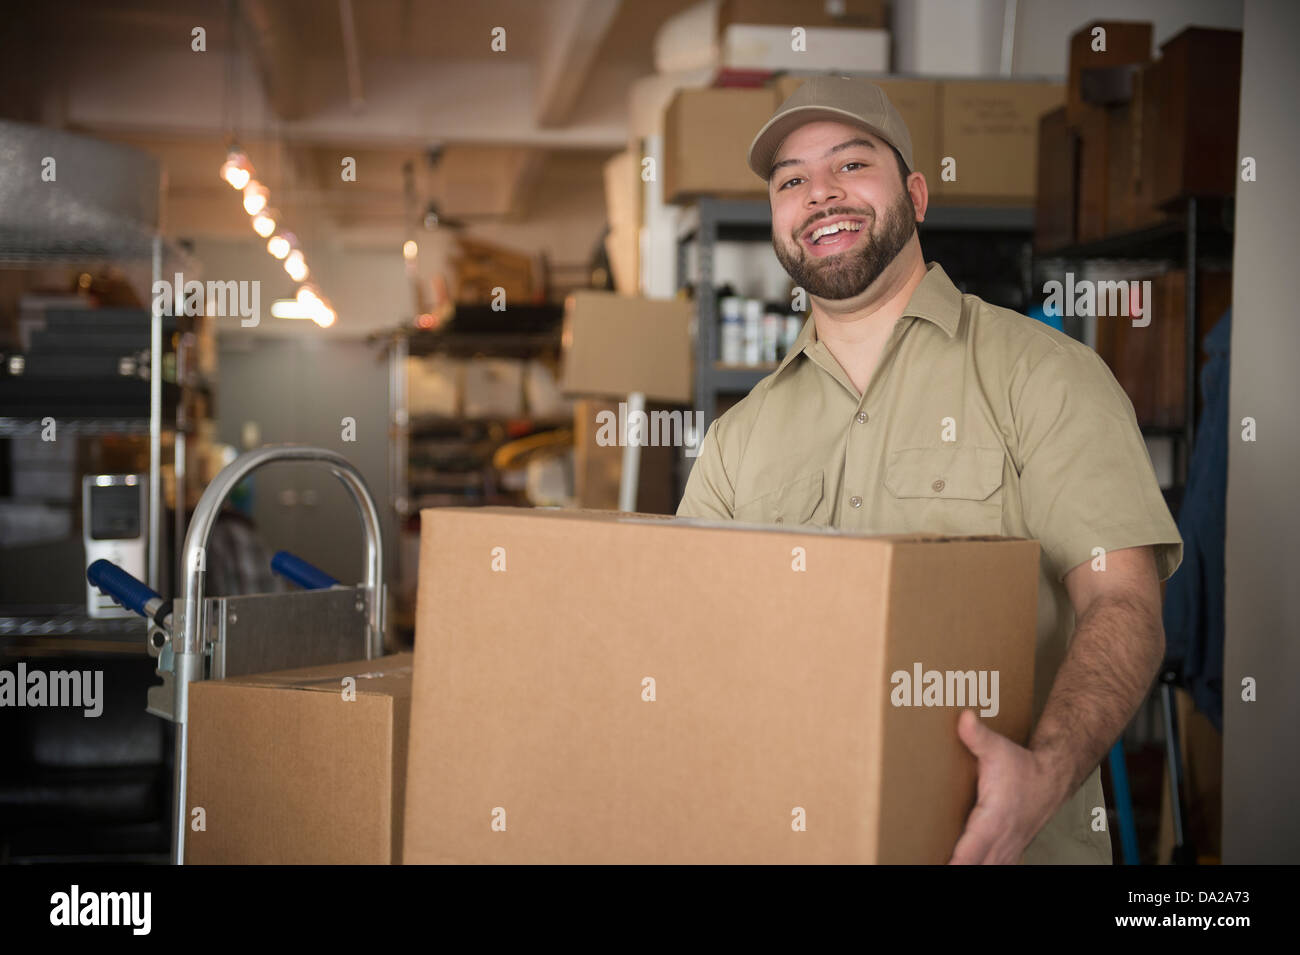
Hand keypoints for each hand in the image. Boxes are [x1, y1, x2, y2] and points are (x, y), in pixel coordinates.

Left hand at [948, 709, 1062, 863]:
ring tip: (940, 865)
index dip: (959, 860)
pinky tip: (963, 866)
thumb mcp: (998, 749)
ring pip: (987, 868)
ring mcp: (1007, 847)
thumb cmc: (1023, 767)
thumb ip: (978, 736)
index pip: (974, 846)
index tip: (947, 865)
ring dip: (968, 869)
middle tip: (929, 863)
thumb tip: (964, 718)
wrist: (1052, 779)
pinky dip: (979, 868)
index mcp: (995, 817)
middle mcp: (1001, 837)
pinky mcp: (1008, 850)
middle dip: (957, 867)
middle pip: (978, 864)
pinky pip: (994, 867)